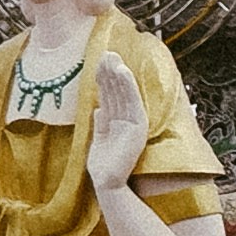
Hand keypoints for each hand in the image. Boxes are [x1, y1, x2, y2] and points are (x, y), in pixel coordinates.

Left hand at [83, 51, 147, 192]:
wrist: (108, 183)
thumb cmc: (103, 166)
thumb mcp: (98, 140)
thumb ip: (100, 123)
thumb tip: (97, 108)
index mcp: (117, 122)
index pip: (110, 96)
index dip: (104, 79)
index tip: (99, 62)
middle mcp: (127, 120)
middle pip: (118, 91)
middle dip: (111, 72)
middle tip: (106, 52)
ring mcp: (133, 122)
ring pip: (125, 93)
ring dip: (119, 74)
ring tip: (113, 57)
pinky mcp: (137, 126)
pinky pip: (132, 101)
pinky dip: (128, 86)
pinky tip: (123, 72)